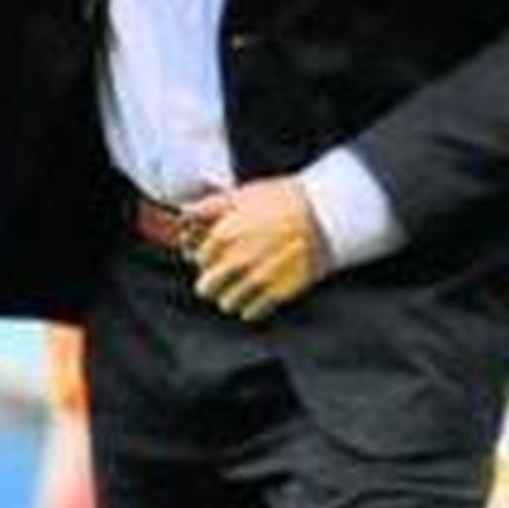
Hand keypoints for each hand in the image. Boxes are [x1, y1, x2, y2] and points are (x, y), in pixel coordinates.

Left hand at [184, 178, 326, 321]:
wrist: (325, 215)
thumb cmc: (283, 200)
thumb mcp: (242, 193)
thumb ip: (208, 206)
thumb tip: (183, 214)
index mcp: (224, 235)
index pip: (196, 259)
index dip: (204, 257)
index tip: (211, 256)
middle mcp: (236, 260)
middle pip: (205, 288)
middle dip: (211, 281)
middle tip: (222, 275)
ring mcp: (257, 279)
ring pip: (226, 304)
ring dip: (230, 296)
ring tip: (242, 285)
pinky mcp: (276, 293)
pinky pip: (250, 313)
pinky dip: (250, 307)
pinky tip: (257, 295)